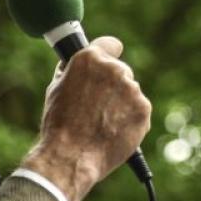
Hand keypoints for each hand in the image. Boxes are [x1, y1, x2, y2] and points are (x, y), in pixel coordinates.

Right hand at [22, 36, 151, 200]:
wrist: (71, 155)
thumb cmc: (59, 124)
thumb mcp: (56, 88)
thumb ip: (74, 71)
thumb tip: (81, 65)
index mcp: (90, 58)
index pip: (110, 44)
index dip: (108, 53)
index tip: (110, 59)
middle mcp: (114, 69)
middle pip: (121, 71)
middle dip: (112, 86)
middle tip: (97, 106)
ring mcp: (131, 89)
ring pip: (130, 92)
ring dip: (121, 104)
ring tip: (102, 123)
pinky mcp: (143, 109)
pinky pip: (139, 110)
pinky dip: (130, 119)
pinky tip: (113, 131)